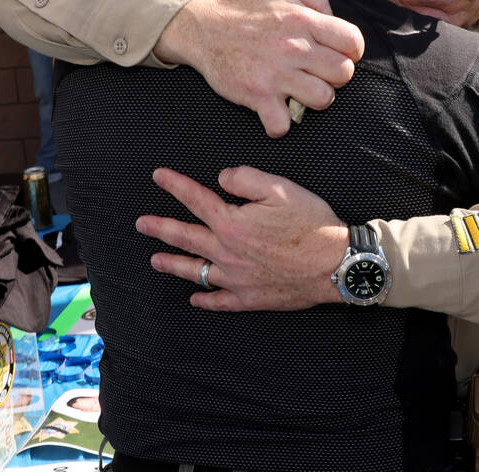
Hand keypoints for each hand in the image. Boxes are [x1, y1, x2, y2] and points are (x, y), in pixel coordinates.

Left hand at [139, 166, 348, 310]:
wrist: (336, 265)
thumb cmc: (311, 224)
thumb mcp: (280, 187)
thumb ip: (245, 177)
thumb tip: (221, 178)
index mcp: (231, 223)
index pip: (196, 199)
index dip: (175, 185)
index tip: (159, 176)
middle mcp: (226, 253)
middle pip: (185, 237)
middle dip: (160, 228)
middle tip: (142, 224)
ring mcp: (236, 279)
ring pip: (195, 271)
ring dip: (172, 264)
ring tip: (155, 260)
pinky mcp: (250, 298)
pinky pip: (219, 301)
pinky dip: (204, 299)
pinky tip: (195, 297)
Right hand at [155, 0, 364, 136]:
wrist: (204, 30)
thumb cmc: (250, 13)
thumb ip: (317, 0)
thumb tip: (335, 21)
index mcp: (304, 20)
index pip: (353, 41)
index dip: (351, 52)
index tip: (337, 55)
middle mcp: (294, 46)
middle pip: (343, 73)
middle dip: (334, 77)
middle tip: (317, 74)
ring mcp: (276, 73)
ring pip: (323, 99)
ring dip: (314, 99)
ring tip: (300, 92)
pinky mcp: (257, 95)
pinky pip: (283, 124)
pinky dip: (279, 124)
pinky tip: (274, 111)